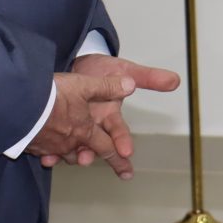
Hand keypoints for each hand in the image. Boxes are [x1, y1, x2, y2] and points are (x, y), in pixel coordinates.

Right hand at [26, 70, 134, 168]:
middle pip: (83, 154)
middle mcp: (69, 142)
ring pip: (63, 154)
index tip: (127, 175)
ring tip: (69, 151)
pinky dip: (47, 151)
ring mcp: (49, 146)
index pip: (107, 147)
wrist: (18, 104)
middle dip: (88, 159)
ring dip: (68, 154)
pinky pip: (43, 151)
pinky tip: (44, 146)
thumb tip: (131, 85)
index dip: (119, 159)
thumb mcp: (84, 85)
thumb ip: (107, 86)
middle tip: (91, 162)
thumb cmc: (53, 95)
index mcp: (85, 131)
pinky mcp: (31, 144)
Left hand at [36, 55, 179, 178]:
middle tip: (89, 160)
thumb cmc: (103, 68)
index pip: (119, 131)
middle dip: (95, 155)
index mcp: (110, 116)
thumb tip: (175, 80)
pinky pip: (55, 144)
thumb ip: (148, 77)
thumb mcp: (126, 69)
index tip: (126, 151)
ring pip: (76, 149)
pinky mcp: (58, 128)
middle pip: (97, 146)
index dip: (122, 141)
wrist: (75, 61)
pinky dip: (52, 153)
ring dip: (72, 157)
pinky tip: (48, 159)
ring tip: (70, 159)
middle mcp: (94, 126)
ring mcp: (75, 128)